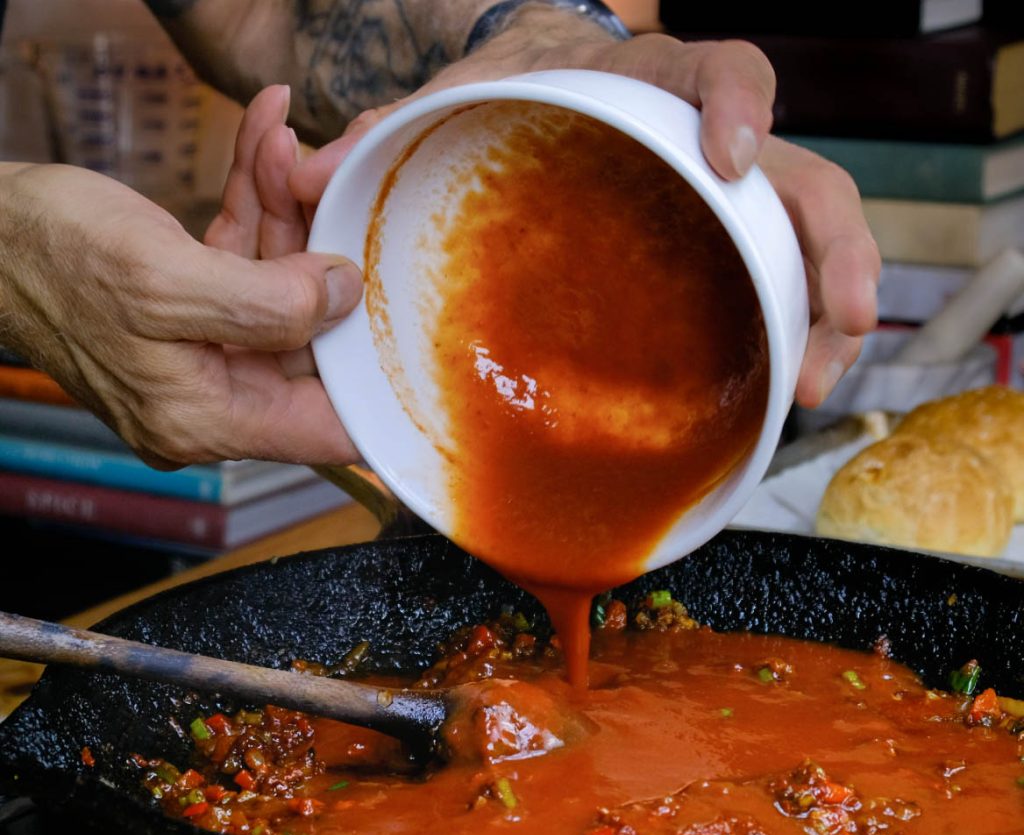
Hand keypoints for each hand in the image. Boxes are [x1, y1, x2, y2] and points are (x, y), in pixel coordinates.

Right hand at [0, 147, 361, 467]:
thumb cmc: (47, 260)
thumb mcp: (163, 282)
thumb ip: (270, 303)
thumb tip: (346, 295)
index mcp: (210, 418)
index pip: (328, 429)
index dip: (379, 385)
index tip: (417, 327)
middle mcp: (215, 397)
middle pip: (310, 341)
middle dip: (330, 260)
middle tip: (341, 184)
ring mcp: (205, 354)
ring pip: (281, 289)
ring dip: (290, 212)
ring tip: (292, 142)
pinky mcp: (192, 310)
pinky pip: (244, 260)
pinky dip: (256, 204)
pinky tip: (266, 140)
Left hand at [286, 14, 877, 408]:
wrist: (549, 90)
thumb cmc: (515, 97)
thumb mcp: (461, 99)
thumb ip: (395, 129)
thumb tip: (311, 171)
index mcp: (650, 84)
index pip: (720, 69)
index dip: (739, 106)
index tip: (730, 159)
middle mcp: (708, 139)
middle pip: (804, 174)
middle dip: (831, 245)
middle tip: (846, 315)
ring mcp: (728, 196)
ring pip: (810, 236)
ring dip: (829, 310)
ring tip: (819, 380)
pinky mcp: (725, 243)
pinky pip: (779, 281)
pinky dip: (794, 333)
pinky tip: (788, 383)